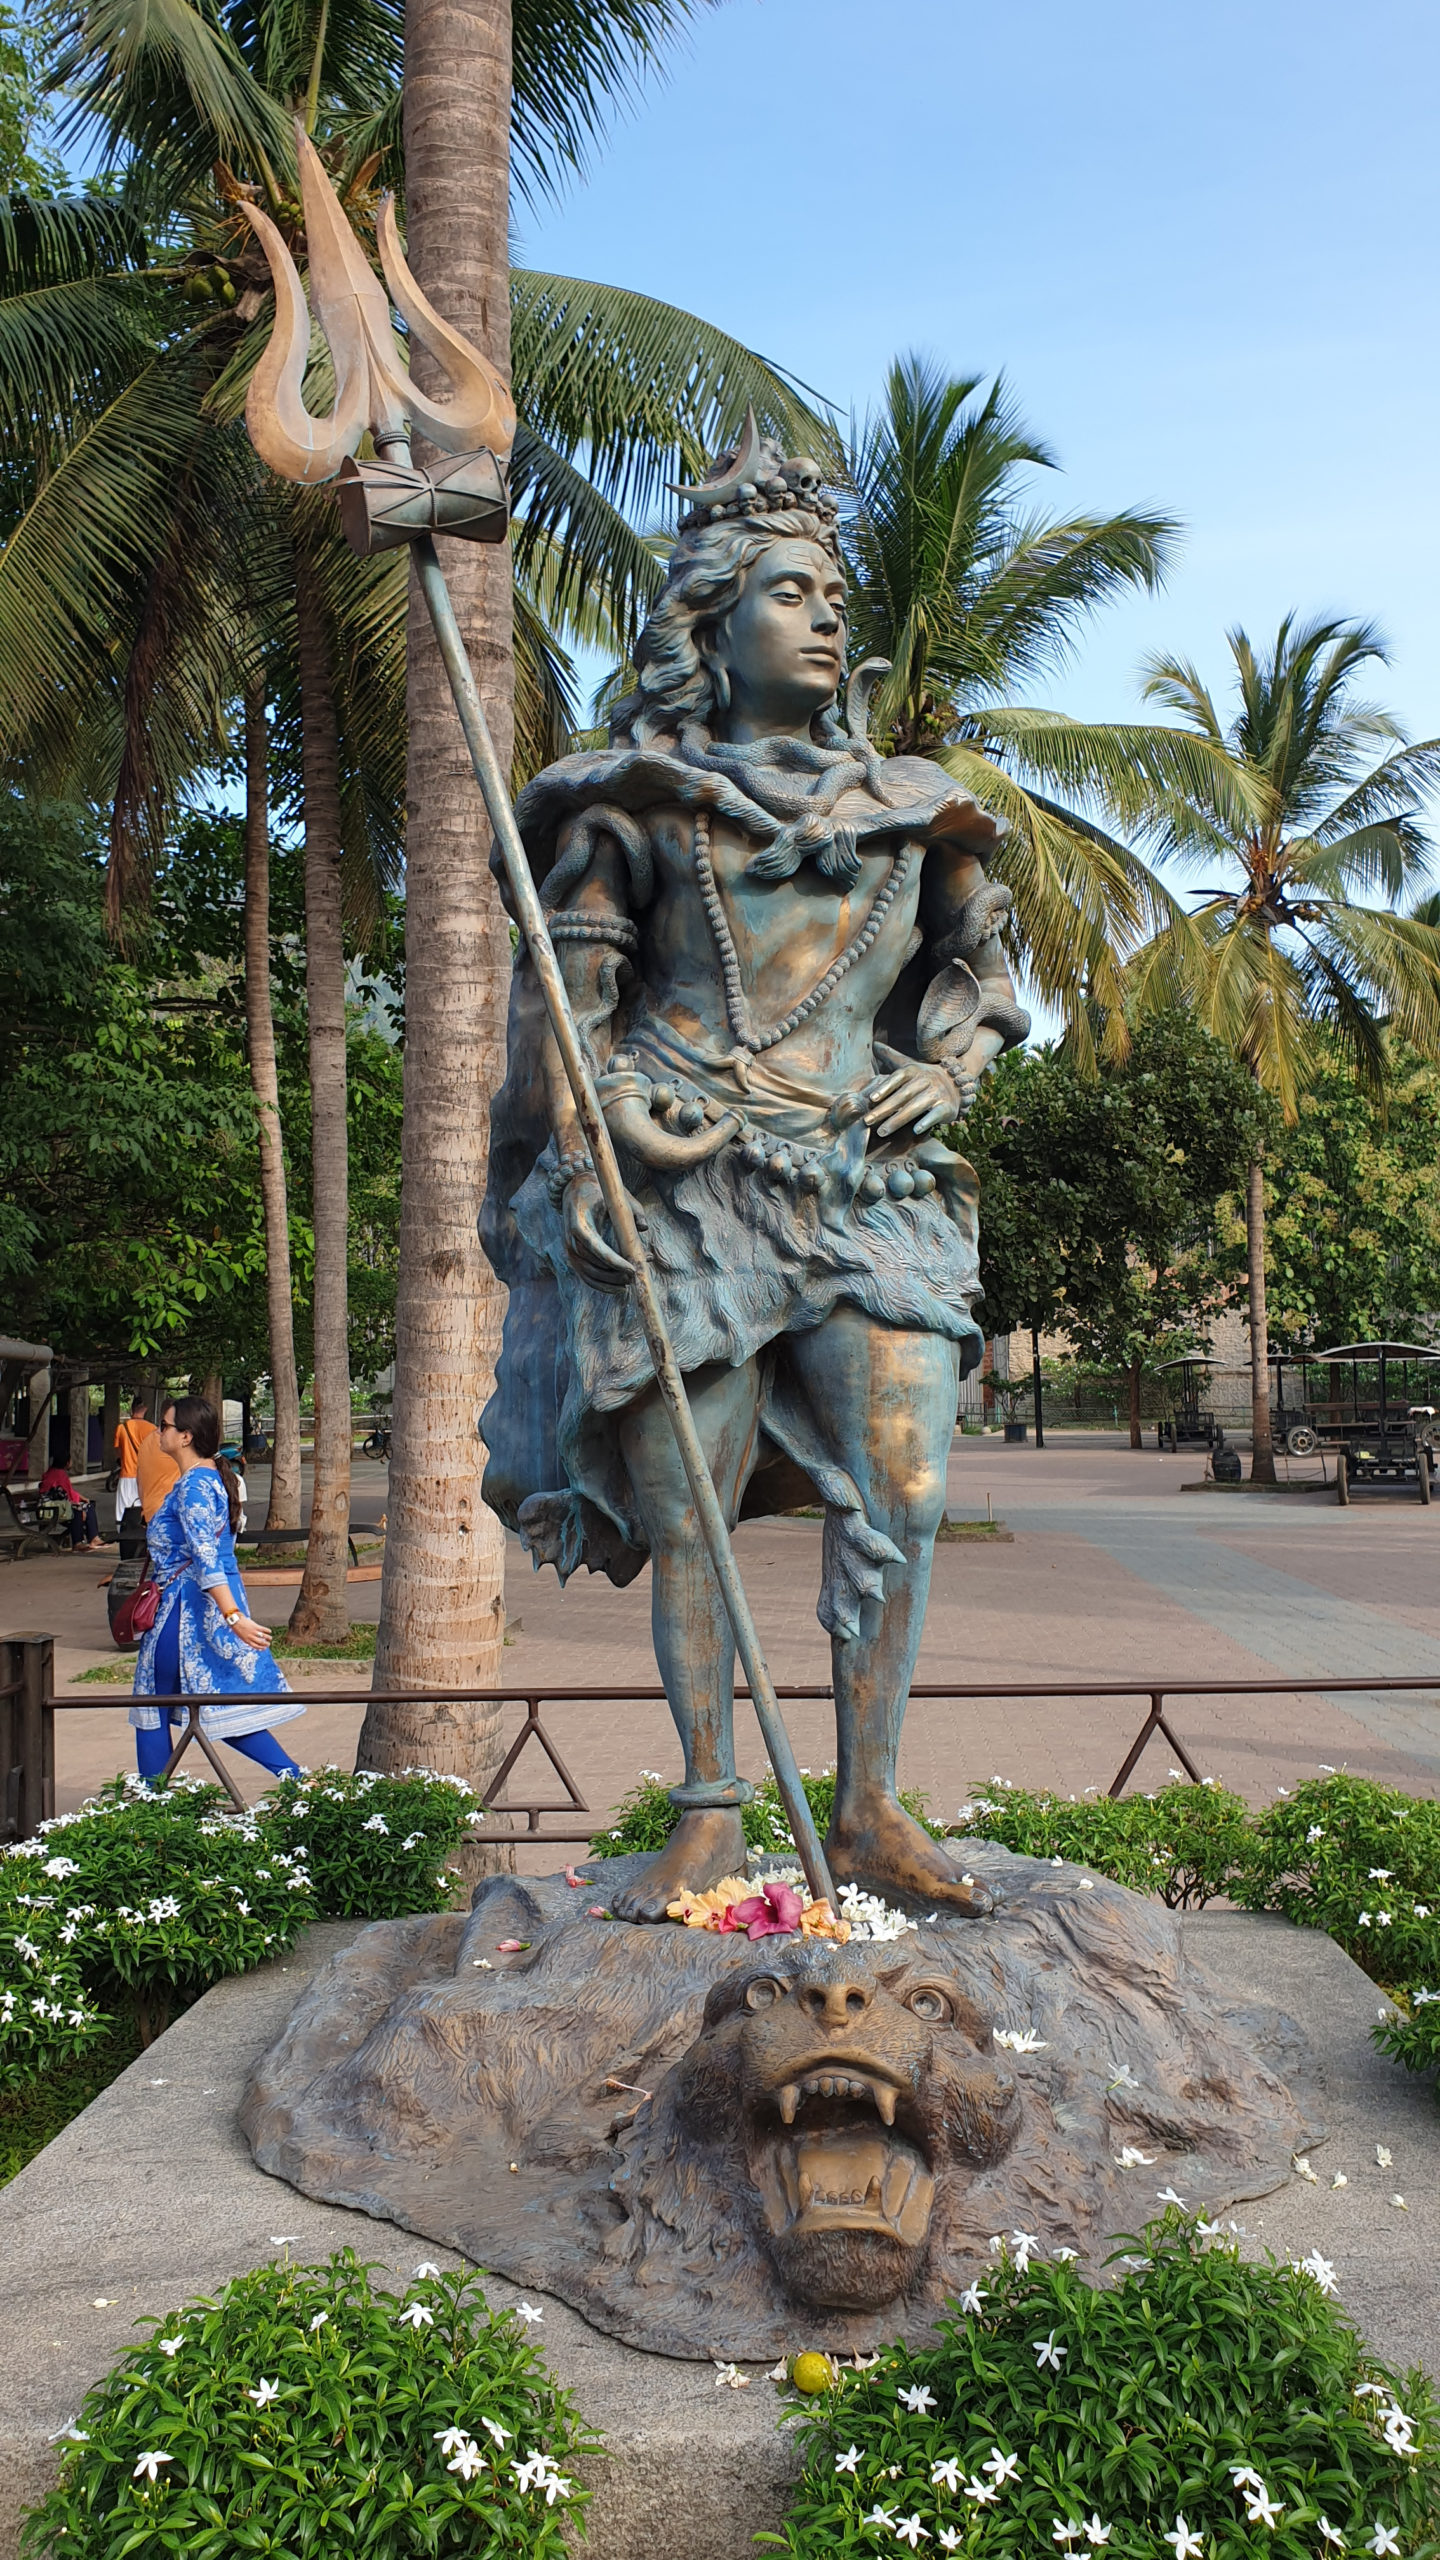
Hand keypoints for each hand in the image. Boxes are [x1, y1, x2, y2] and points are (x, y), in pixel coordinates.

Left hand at [228, 1611, 271, 1649]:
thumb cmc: (238, 1629)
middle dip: (266, 1644)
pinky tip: (270, 1631)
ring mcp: (254, 1632)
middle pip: (261, 1642)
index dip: (261, 1648)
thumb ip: (248, 1640)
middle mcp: (251, 1637)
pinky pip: (263, 1629)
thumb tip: (254, 1642)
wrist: (236, 1622)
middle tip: (268, 1644)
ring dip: (268, 1638)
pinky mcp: (256, 1626)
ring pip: (263, 1636)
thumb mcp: (242, 1637)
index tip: (264, 1648)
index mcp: (247, 1641)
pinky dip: (267, 1631)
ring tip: (270, 1638)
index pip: (256, 1646)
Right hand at [562, 1171, 635, 1291]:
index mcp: (579, 1223)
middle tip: (635, 1277)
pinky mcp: (573, 1256)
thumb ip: (633, 1210)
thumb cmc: (601, 1192)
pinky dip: (601, 1285)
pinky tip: (618, 1288)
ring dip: (610, 1282)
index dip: (614, 1261)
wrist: (576, 1189)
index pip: (596, 1248)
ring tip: (629, 1283)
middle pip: (592, 1264)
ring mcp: (570, 1250)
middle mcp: (571, 1239)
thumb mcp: (618, 1196)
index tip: (632, 1269)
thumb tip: (644, 1228)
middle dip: (614, 1274)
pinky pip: (586, 1276)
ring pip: (589, 1274)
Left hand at [863, 1052, 961, 1140]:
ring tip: (882, 1131)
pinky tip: (915, 1130)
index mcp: (914, 1070)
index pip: (898, 1077)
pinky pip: (935, 1115)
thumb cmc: (924, 1078)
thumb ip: (891, 1057)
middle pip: (902, 1095)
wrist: (956, 1085)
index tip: (871, 1099)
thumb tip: (874, 1045)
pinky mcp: (946, 1107)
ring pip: (915, 1107)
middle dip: (884, 1109)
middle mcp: (926, 1080)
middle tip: (867, 1121)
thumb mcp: (910, 1065)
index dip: (884, 1087)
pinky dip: (926, 1121)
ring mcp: (937, 1093)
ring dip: (898, 1120)